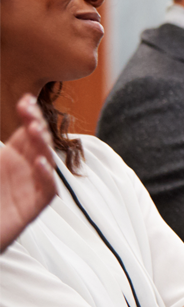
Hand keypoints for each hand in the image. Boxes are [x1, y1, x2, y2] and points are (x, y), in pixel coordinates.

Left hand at [0, 95, 54, 250]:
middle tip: (29, 113)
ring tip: (35, 130)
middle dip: (36, 125)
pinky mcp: (34, 207)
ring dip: (43, 145)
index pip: (26, 131)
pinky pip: (48, 189)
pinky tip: (40, 163)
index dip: (28, 115)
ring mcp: (31, 187)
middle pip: (38, 143)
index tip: (25, 100)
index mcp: (11, 158)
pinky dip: (47, 176)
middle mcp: (25, 170)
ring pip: (46, 161)